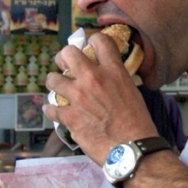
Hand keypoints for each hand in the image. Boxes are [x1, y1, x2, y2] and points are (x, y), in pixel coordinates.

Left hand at [44, 32, 158, 164]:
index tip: (89, 47)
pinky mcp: (69, 117)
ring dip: (55, 83)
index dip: (92, 40)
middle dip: (64, 57)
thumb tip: (107, 77)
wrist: (132, 148)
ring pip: (52, 78)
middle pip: (68, 52)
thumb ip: (116, 79)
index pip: (99, 40)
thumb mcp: (131, 91)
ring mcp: (78, 97)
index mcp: (113, 70)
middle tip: (66, 65)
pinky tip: (54, 111)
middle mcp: (93, 78)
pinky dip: (51, 110)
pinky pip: (50, 108)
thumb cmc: (138, 122)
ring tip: (58, 88)